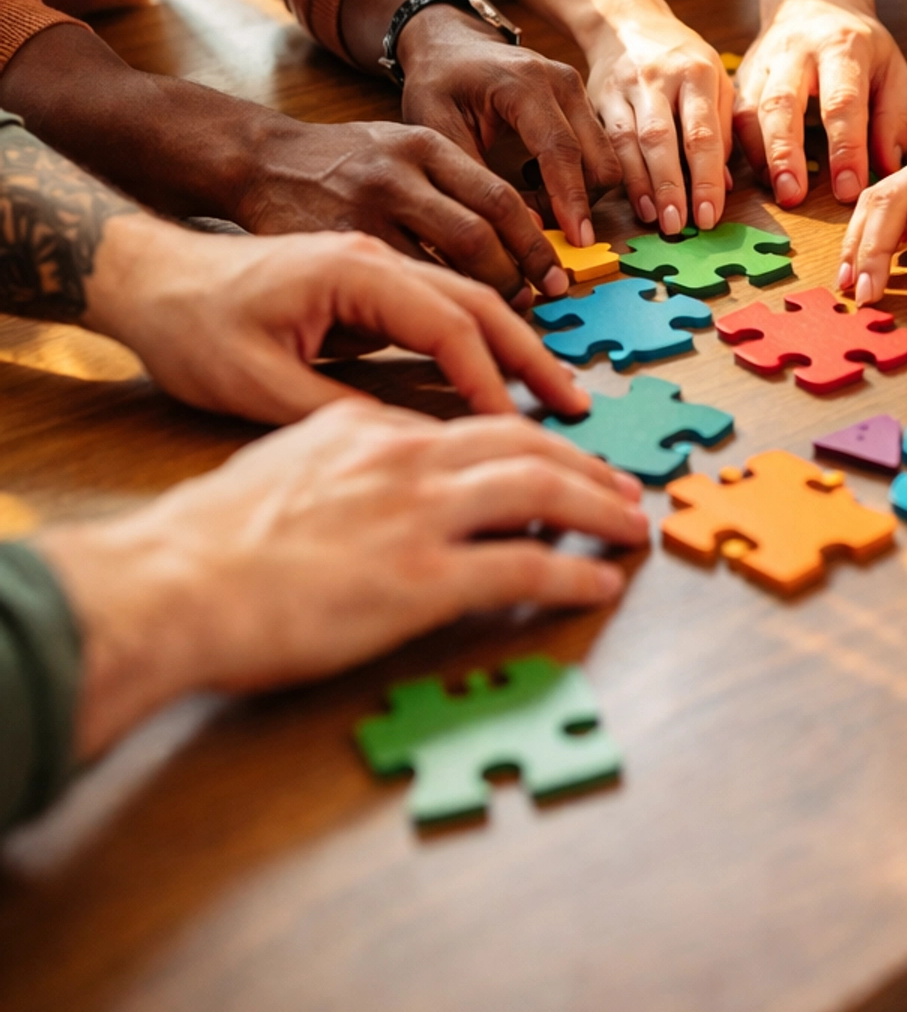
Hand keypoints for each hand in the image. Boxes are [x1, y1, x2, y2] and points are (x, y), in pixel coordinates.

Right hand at [35, 397, 650, 760]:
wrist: (172, 585)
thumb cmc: (203, 544)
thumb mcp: (277, 470)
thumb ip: (333, 464)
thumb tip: (359, 484)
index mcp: (366, 430)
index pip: (466, 426)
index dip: (520, 441)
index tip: (551, 458)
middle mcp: (404, 458)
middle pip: (520, 443)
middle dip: (580, 462)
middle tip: (618, 484)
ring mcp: (418, 516)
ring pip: (540, 490)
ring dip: (597, 506)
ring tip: (630, 526)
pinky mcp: (423, 579)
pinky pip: (525, 566)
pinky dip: (574, 572)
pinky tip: (600, 583)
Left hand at [85, 216, 592, 423]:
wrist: (145, 275)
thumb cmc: (191, 327)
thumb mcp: (255, 384)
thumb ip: (337, 413)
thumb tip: (411, 449)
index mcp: (353, 268)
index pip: (447, 322)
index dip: (487, 379)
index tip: (517, 428)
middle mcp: (375, 254)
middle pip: (476, 297)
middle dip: (530, 352)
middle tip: (576, 403)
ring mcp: (373, 261)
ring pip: (466, 296)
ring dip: (514, 341)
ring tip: (556, 388)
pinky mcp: (365, 278)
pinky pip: (439, 303)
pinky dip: (477, 337)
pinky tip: (499, 373)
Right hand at [234, 108, 572, 298]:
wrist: (260, 161)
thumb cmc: (343, 165)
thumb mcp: (402, 152)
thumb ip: (453, 189)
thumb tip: (521, 245)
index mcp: (424, 145)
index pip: (500, 198)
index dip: (536, 247)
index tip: (559, 281)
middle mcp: (398, 172)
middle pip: (480, 233)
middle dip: (518, 279)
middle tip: (535, 309)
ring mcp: (364, 209)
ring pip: (444, 263)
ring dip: (483, 300)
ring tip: (500, 327)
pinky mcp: (335, 244)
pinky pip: (400, 286)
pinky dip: (432, 310)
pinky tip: (445, 330)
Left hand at [396, 5, 620, 258]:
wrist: (450, 43)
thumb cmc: (438, 83)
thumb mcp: (435, 128)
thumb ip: (475, 177)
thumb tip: (522, 226)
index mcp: (525, 83)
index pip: (561, 150)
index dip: (571, 200)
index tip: (577, 241)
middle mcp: (562, 83)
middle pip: (598, 157)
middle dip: (581, 202)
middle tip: (539, 223)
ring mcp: (576, 89)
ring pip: (604, 157)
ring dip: (579, 191)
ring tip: (531, 196)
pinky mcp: (581, 100)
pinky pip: (597, 149)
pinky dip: (577, 176)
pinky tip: (537, 176)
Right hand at [585, 13, 732, 233]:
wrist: (627, 23)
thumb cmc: (683, 60)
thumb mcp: (716, 80)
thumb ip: (723, 130)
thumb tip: (723, 186)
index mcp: (697, 72)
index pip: (702, 133)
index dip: (705, 178)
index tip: (709, 215)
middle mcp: (658, 78)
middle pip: (660, 139)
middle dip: (669, 187)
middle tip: (677, 226)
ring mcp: (623, 87)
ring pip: (626, 142)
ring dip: (639, 185)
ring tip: (653, 218)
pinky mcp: (595, 96)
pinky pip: (603, 140)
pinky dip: (616, 172)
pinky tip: (627, 198)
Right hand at [733, 0, 906, 208]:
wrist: (814, 5)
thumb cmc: (859, 48)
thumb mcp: (894, 71)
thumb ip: (895, 119)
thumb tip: (886, 168)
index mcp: (841, 45)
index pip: (842, 101)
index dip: (845, 148)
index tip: (849, 188)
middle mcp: (795, 50)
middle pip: (782, 101)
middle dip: (786, 152)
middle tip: (793, 195)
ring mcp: (762, 63)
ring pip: (750, 110)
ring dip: (760, 156)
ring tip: (775, 191)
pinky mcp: (740, 78)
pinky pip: (732, 117)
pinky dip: (742, 150)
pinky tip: (758, 177)